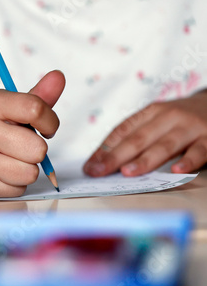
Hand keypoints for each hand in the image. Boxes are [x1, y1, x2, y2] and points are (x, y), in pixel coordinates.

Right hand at [0, 70, 64, 196]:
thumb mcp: (6, 107)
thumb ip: (37, 96)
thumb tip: (59, 77)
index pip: (35, 109)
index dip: (50, 121)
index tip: (46, 127)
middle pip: (38, 149)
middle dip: (35, 150)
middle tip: (20, 145)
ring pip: (30, 173)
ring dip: (26, 169)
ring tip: (9, 160)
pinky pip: (17, 189)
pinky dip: (14, 183)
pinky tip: (0, 172)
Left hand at [84, 89, 206, 176]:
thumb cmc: (181, 119)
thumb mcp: (158, 120)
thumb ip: (136, 137)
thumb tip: (104, 160)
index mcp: (151, 113)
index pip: (122, 131)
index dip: (104, 149)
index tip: (90, 166)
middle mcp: (168, 118)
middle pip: (138, 139)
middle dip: (116, 157)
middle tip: (99, 171)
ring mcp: (190, 128)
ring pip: (165, 145)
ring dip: (145, 160)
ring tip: (127, 172)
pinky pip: (199, 151)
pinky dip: (188, 161)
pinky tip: (176, 171)